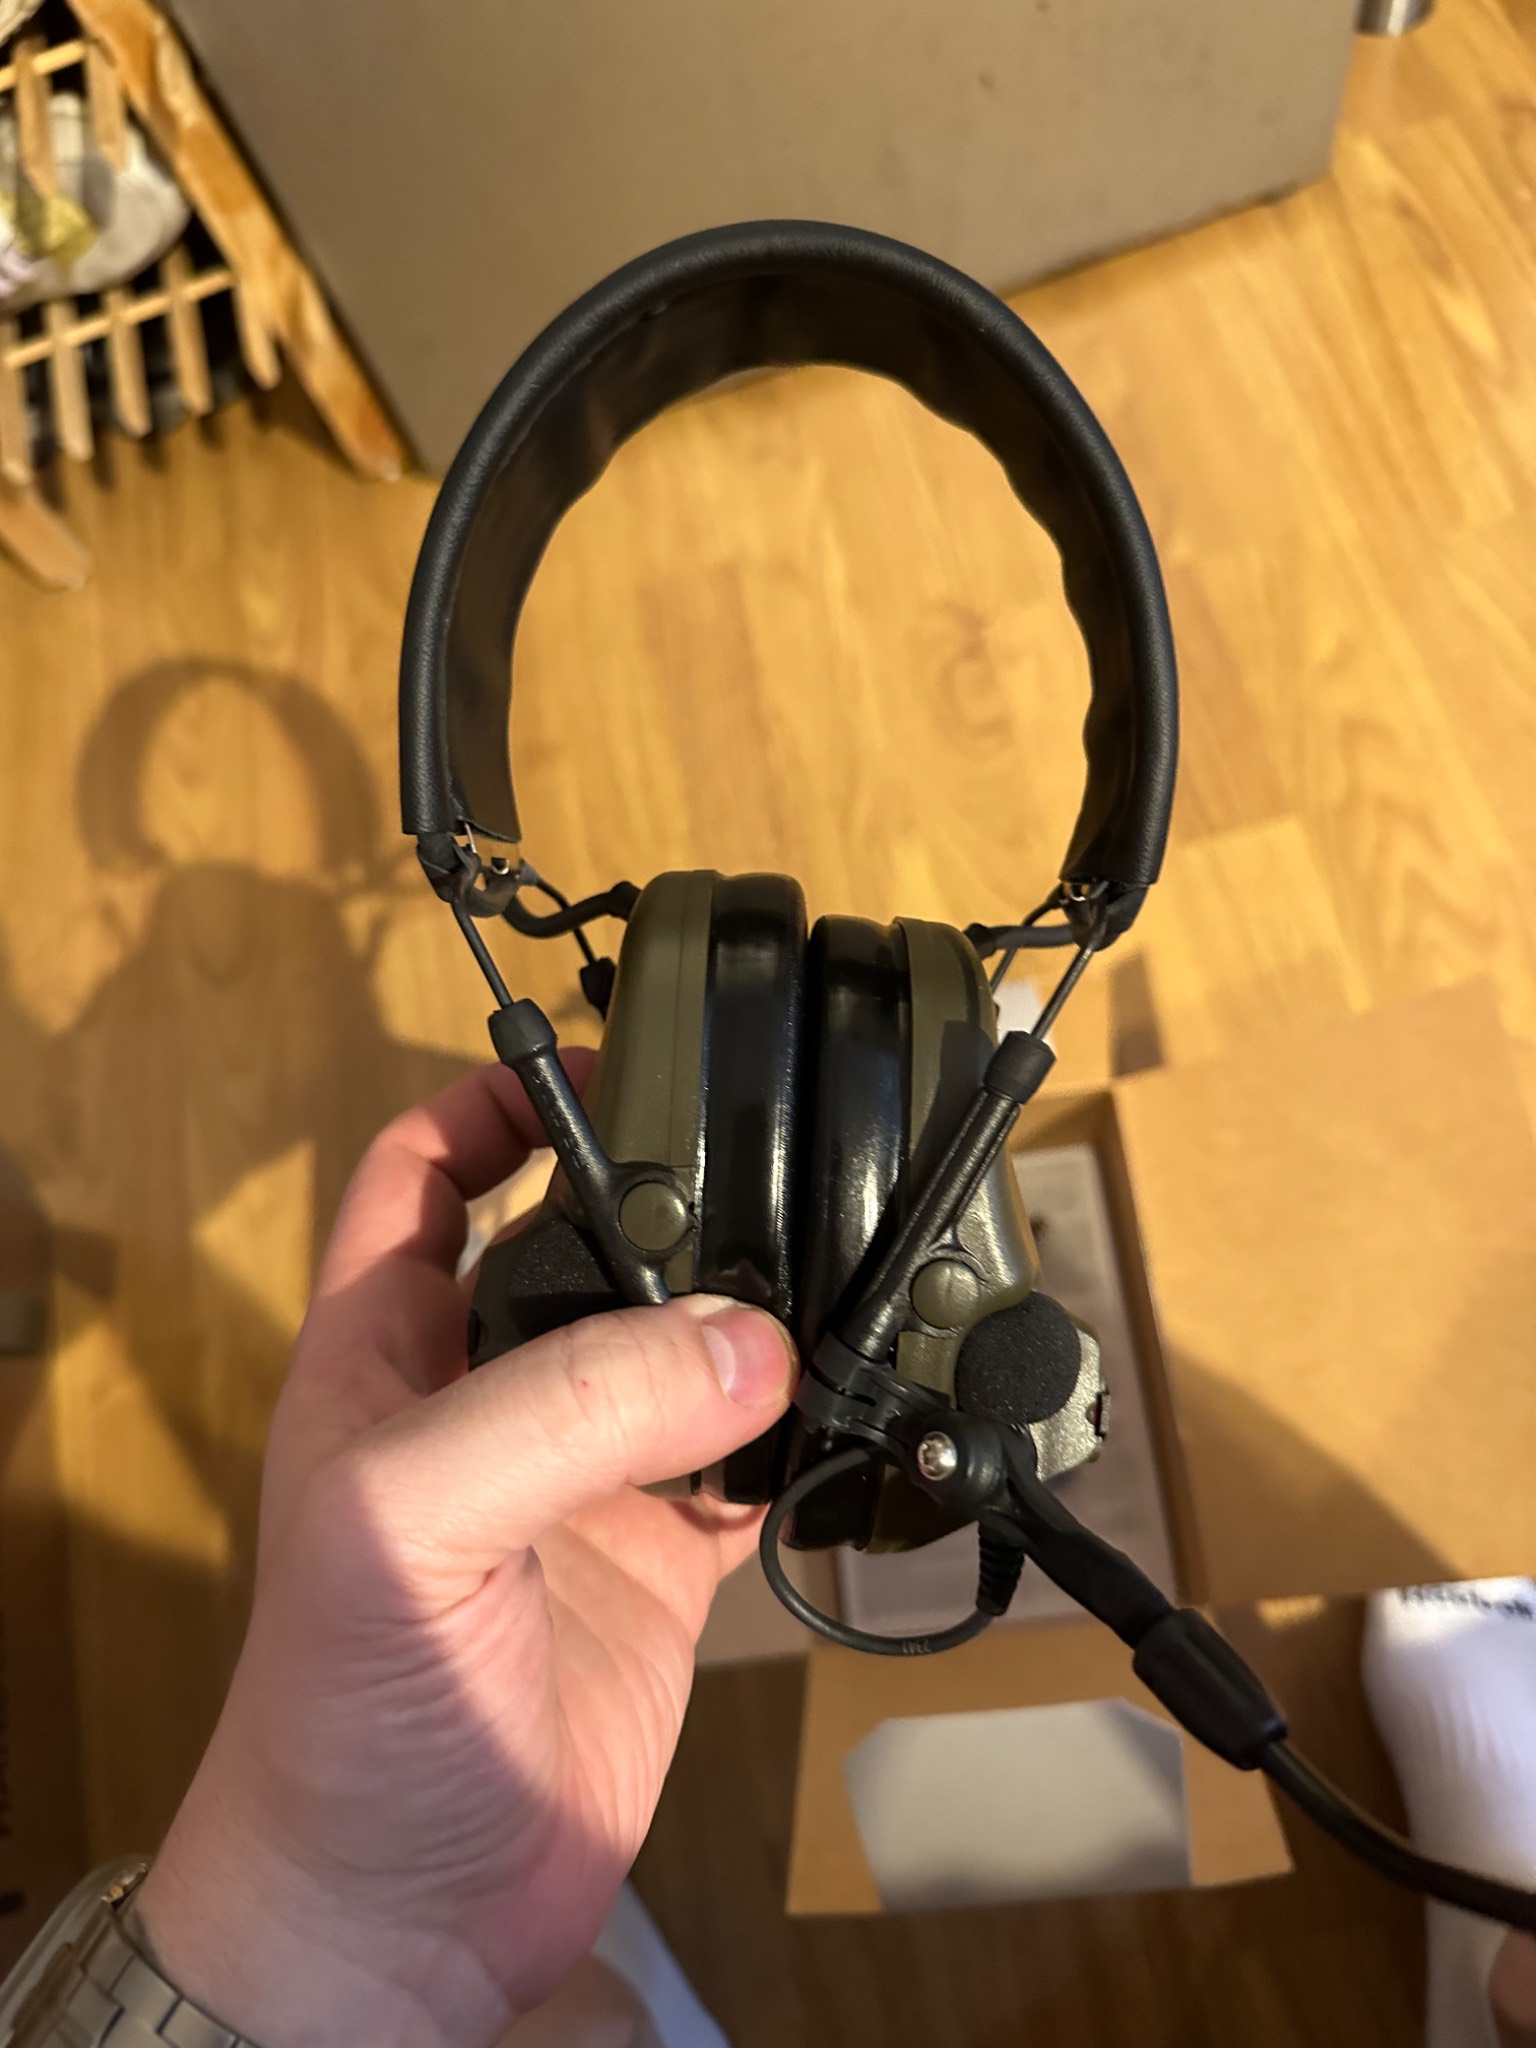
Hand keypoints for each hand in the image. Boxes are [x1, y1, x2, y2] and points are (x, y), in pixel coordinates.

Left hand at [132, 1061, 796, 2047]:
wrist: (398, 1920)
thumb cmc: (342, 1721)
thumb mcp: (413, 1522)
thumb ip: (569, 1409)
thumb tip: (745, 1342)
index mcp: (386, 1357)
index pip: (424, 1178)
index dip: (494, 1104)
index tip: (599, 1062)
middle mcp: (486, 1405)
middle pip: (581, 1251)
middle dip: (662, 1202)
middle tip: (763, 1169)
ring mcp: (578, 1488)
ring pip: (678, 1358)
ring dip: (748, 1322)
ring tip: (829, 1278)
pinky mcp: (658, 1570)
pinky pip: (746, 1474)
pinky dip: (800, 1443)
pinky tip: (844, 1417)